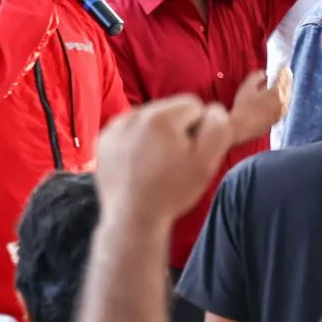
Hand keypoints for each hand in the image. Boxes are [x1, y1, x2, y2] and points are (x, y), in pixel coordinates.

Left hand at [95, 95, 231, 225]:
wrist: (133, 217)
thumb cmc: (172, 191)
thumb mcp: (207, 161)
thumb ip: (217, 128)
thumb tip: (214, 109)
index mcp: (161, 117)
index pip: (193, 104)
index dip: (199, 127)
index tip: (191, 151)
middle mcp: (134, 115)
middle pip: (168, 109)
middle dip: (176, 128)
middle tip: (174, 159)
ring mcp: (115, 127)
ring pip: (148, 118)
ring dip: (156, 133)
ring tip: (156, 163)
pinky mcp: (103, 139)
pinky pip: (128, 129)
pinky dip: (135, 140)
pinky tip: (138, 164)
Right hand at [228, 69, 289, 144]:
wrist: (239, 128)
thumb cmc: (242, 106)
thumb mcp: (247, 87)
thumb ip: (256, 77)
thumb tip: (264, 73)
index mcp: (276, 93)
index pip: (284, 80)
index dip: (284, 73)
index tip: (285, 68)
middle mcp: (282, 103)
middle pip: (287, 90)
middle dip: (287, 82)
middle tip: (287, 76)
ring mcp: (280, 114)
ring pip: (286, 101)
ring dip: (285, 93)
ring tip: (283, 88)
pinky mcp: (275, 122)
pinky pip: (282, 109)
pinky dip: (281, 103)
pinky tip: (277, 102)